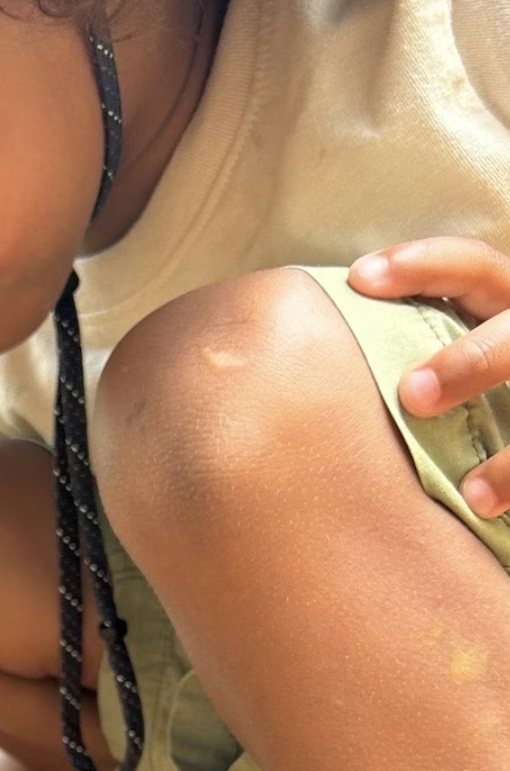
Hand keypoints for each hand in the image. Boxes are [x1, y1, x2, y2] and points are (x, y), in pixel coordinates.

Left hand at [349, 238, 509, 517]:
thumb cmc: (454, 416)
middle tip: (413, 397)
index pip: (475, 267)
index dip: (425, 266)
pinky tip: (478, 504)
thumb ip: (394, 356)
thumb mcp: (436, 370)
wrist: (503, 474)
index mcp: (505, 311)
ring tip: (467, 484)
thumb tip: (283, 358)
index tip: (359, 280)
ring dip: (507, 437)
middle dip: (474, 359)